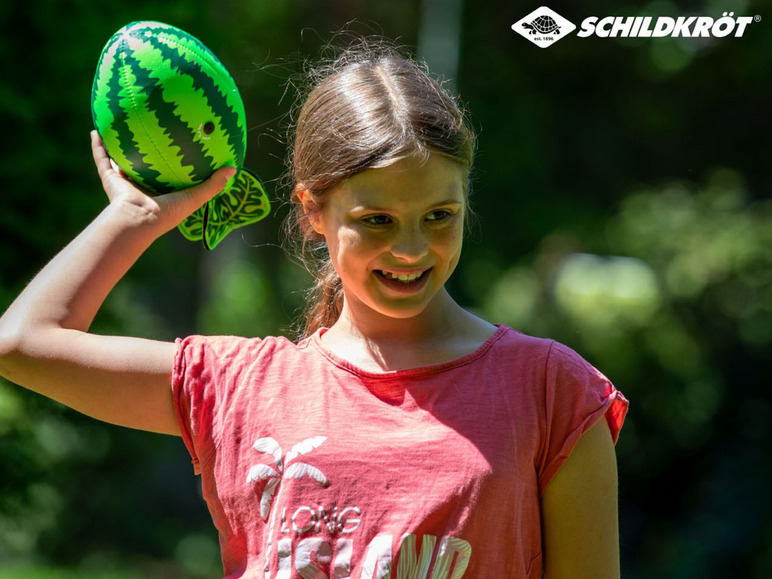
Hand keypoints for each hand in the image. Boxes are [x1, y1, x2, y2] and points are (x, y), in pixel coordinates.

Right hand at [90, 130, 236, 234]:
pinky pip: (101, 159)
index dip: (172, 161)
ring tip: (117, 126)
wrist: (138, 220)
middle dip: (145, 150)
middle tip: (150, 131)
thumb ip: (214, 184)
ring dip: (117, 145)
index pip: (167, 173)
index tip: (178, 144)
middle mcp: (142, 185)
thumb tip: (234, 168)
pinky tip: (96, 130)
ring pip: (119, 159)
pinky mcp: (110, 179)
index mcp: (161, 191)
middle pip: (143, 164)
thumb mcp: (195, 197)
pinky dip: (97, 146)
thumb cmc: (168, 212)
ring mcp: (124, 181)